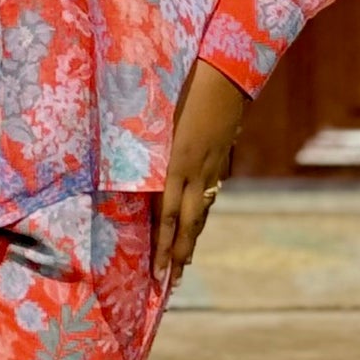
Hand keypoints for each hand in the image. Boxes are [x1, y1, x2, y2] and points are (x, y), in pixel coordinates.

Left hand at [153, 57, 245, 282]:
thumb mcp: (160, 119)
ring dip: (192, 239)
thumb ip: (148, 147)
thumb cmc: (185, 90)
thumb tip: (133, 172)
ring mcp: (211, 169)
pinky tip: (198, 222)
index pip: (167, 215)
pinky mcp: (220, 161)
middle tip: (173, 281)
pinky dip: (202, 215)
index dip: (163, 245)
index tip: (158, 270)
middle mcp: (196, 173)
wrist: (227, 77)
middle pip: (188, 223)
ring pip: (201, 213)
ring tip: (186, 262)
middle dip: (180, 254)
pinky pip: (210, 196)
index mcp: (177, 163)